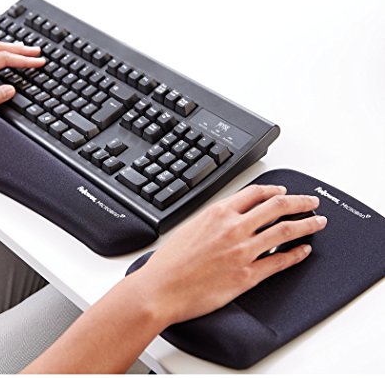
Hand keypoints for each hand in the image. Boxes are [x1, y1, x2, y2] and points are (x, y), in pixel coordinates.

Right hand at [134, 185, 326, 325]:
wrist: (162, 287)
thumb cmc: (170, 261)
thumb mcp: (190, 226)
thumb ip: (215, 219)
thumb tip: (232, 215)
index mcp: (218, 213)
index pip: (256, 193)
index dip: (275, 191)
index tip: (284, 192)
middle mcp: (234, 228)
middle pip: (278, 207)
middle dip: (301, 202)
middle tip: (312, 202)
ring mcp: (243, 251)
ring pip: (285, 231)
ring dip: (307, 225)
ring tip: (318, 223)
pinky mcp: (247, 275)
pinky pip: (279, 262)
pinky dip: (296, 255)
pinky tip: (304, 251)